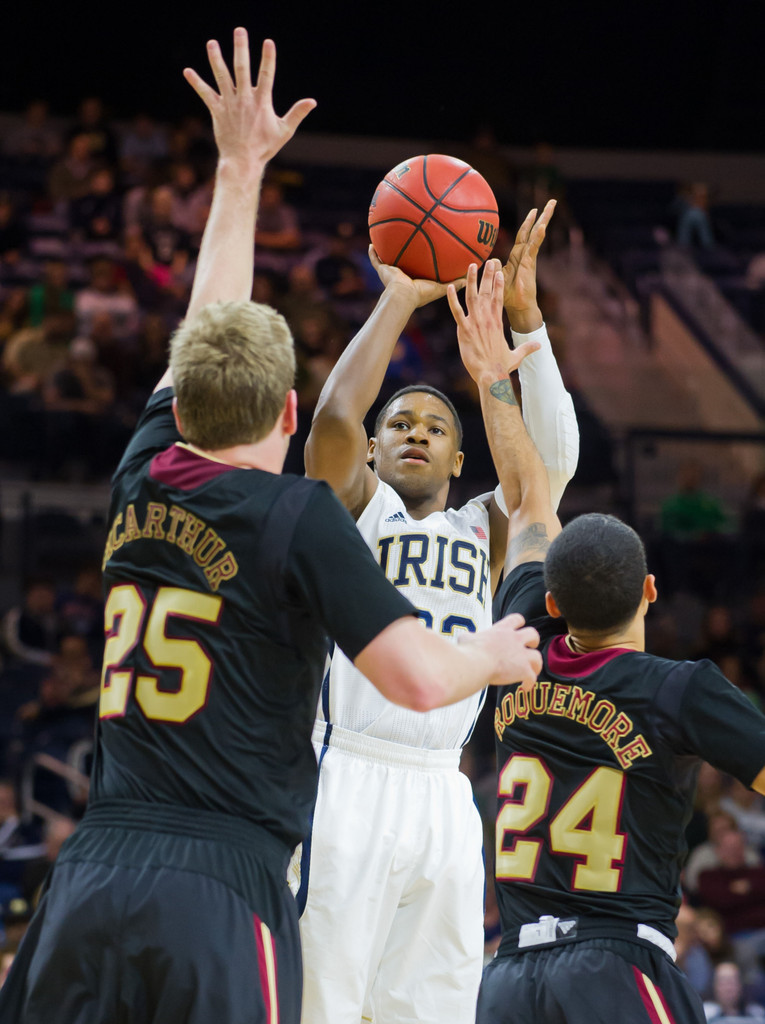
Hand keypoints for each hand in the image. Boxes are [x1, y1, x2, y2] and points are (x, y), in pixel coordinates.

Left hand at [184, 29, 315, 179]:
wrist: (243, 161)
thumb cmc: (265, 147)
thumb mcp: (284, 131)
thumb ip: (297, 113)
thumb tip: (312, 101)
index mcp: (262, 102)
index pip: (267, 75)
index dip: (268, 59)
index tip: (268, 42)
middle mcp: (245, 100)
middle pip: (242, 69)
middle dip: (241, 49)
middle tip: (240, 31)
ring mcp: (230, 104)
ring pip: (222, 77)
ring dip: (216, 59)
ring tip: (212, 43)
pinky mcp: (217, 111)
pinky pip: (205, 94)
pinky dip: (196, 83)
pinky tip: (187, 71)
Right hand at [369, 245, 463, 309]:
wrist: (403, 296)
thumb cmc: (421, 294)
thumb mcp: (441, 287)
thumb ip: (454, 282)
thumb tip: (469, 276)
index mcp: (414, 280)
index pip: (418, 269)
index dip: (420, 262)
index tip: (423, 252)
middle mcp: (402, 276)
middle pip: (402, 262)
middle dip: (403, 254)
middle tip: (404, 241)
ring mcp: (391, 273)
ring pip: (387, 259)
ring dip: (386, 251)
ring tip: (384, 238)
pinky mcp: (382, 270)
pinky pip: (376, 259)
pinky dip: (373, 252)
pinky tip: (372, 243)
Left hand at [447, 259, 539, 384]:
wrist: (491, 376)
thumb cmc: (501, 367)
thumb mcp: (516, 356)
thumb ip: (526, 349)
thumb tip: (539, 346)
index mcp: (498, 323)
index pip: (499, 299)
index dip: (499, 284)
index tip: (500, 271)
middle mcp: (487, 319)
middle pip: (488, 292)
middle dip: (489, 275)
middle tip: (490, 261)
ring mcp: (476, 323)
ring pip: (472, 297)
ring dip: (471, 280)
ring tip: (471, 265)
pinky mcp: (464, 330)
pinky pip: (457, 311)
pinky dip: (452, 299)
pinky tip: (449, 287)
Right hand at [462, 612, 541, 691]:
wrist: (475, 664)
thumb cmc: (469, 651)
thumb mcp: (466, 638)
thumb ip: (470, 637)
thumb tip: (464, 639)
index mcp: (502, 630)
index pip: (516, 619)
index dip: (519, 624)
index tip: (517, 629)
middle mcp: (514, 639)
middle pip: (533, 634)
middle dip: (533, 641)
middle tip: (529, 647)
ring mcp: (521, 655)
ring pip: (538, 657)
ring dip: (536, 664)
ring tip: (532, 671)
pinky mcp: (523, 670)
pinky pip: (532, 677)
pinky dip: (530, 683)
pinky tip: (525, 688)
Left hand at [502, 200, 555, 332]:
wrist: (517, 308)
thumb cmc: (507, 296)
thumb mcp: (497, 278)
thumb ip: (494, 268)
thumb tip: (491, 259)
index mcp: (517, 257)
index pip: (523, 236)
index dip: (528, 223)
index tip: (534, 210)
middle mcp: (525, 255)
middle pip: (533, 231)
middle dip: (542, 216)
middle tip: (552, 202)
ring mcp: (529, 258)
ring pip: (536, 235)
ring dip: (544, 220)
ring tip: (551, 206)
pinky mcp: (529, 264)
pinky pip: (534, 247)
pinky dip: (537, 236)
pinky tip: (542, 226)